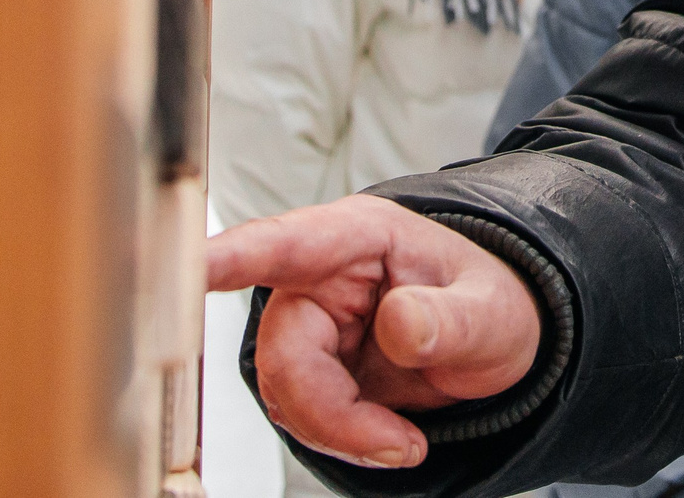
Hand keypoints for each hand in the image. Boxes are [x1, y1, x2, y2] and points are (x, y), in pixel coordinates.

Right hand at [207, 195, 542, 469]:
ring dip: (339, 429)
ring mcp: (309, 324)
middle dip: (333, 411)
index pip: (284, 244)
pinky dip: (340, 436)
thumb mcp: (494, 312)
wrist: (495, 342)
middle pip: (285, 350)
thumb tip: (399, 326)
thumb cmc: (492, 303)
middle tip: (400, 445)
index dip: (230, 258)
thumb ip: (449, 319)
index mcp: (358, 237)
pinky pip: (298, 412)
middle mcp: (319, 276)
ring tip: (404, 441)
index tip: (188, 267)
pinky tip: (388, 437)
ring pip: (284, 390)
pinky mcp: (309, 367)